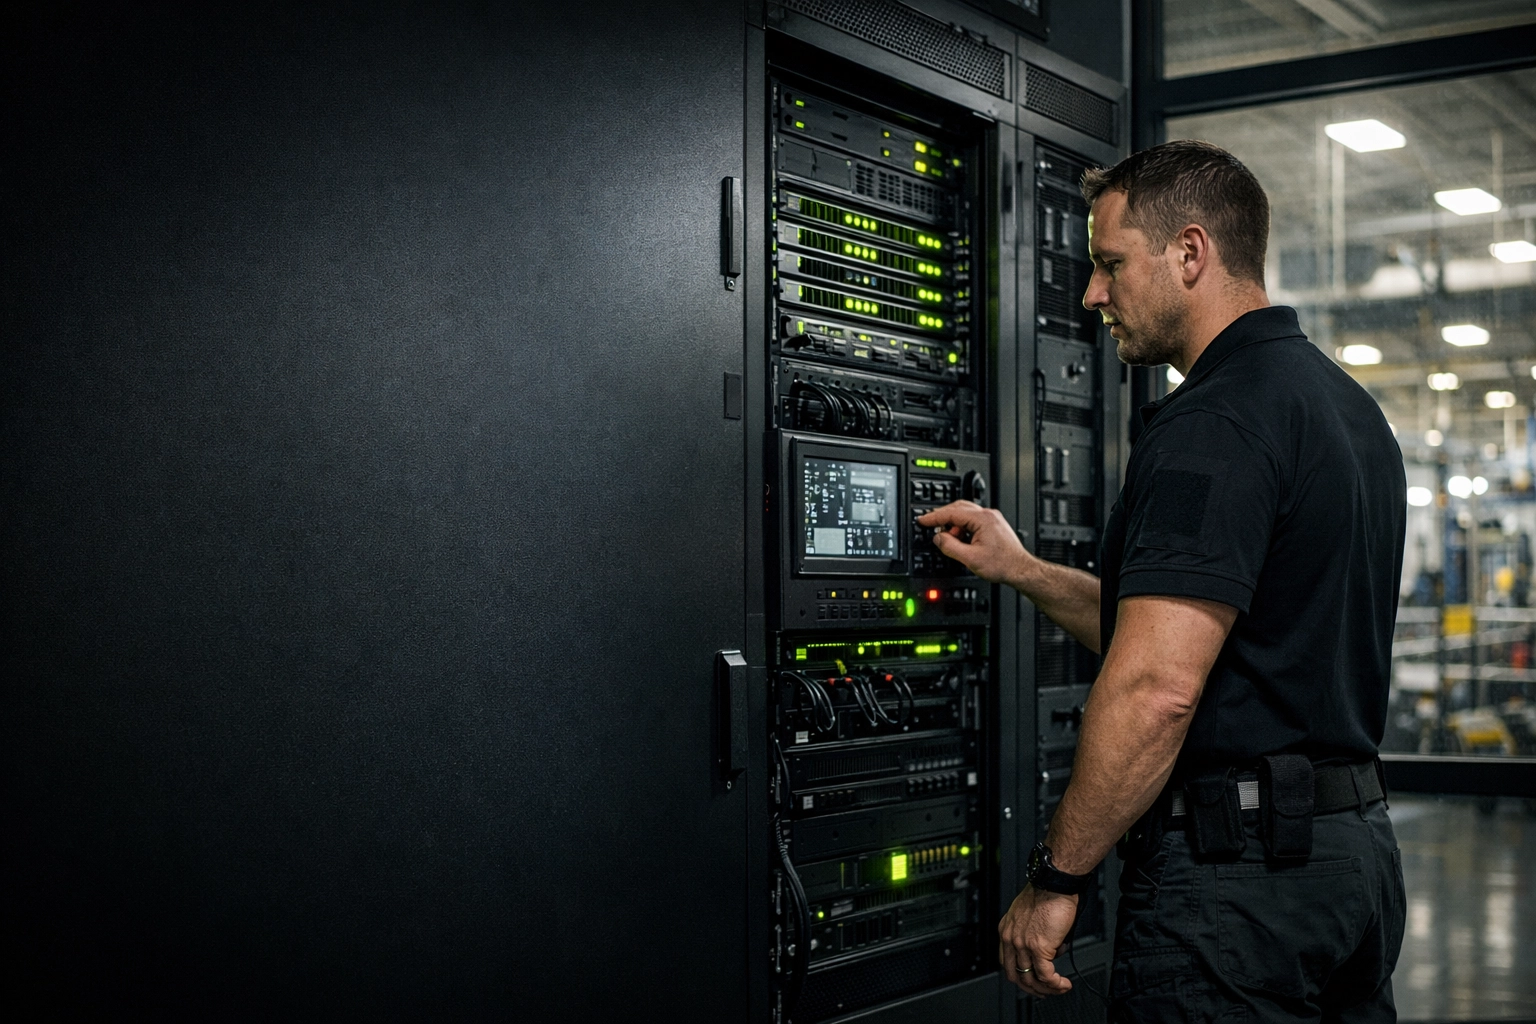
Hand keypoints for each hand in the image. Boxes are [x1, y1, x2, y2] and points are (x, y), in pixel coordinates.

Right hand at [915, 502, 1032, 585]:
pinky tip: (961, 540)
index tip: (923, 520)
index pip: (951, 512)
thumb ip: (950, 546)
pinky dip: (962, 528)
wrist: (1020, 570)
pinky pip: (973, 520)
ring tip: (950, 540)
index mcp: (982, 519)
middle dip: (943, 517)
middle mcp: (988, 515)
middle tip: (931, 526)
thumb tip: (938, 538)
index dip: (934, 516)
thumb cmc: (1003, 564)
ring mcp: (992, 519)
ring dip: (953, 524)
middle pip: (958, 508)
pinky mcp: (993, 525)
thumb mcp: (970, 558)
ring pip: (965, 514)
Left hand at [997, 885, 1077, 996]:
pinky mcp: (1039, 948)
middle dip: (1031, 988)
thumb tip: (1051, 950)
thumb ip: (1035, 934)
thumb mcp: (1031, 915)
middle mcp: (1011, 938)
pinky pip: (1046, 975)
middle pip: (1015, 975)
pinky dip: (1055, 984)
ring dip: (1046, 989)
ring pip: (1031, 979)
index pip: (1007, 961)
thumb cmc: (1047, 893)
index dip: (1020, 974)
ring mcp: (1023, 944)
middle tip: (1045, 991)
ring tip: (1059, 988)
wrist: (1054, 884)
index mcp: (1007, 930)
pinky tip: (1063, 984)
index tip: (1032, 979)